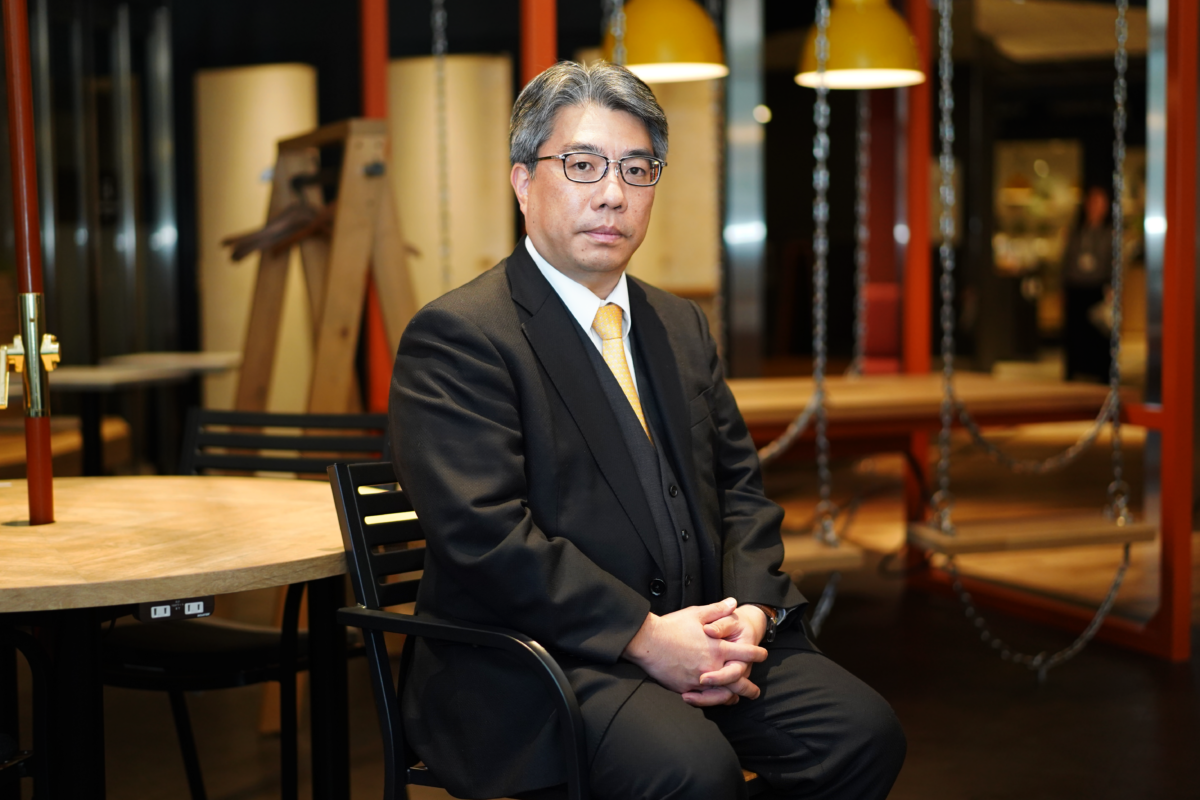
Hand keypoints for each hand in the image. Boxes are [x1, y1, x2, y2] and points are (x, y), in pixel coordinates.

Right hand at [622, 598, 767, 699]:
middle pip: (738, 680)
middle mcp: (711, 665)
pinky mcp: (686, 688)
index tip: (763, 655)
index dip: (757, 654)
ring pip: (723, 693)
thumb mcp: (696, 613)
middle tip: (755, 691)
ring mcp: (699, 679)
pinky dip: (713, 701)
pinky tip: (715, 700)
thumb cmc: (671, 626)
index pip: (745, 652)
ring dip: (733, 697)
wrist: (647, 642)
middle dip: (749, 687)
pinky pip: (704, 699)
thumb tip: (733, 602)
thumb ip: (717, 610)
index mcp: (717, 647)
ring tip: (737, 699)